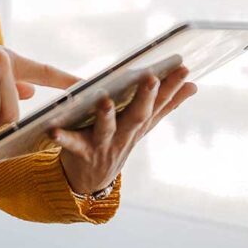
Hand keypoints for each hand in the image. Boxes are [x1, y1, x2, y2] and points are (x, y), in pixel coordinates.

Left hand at [48, 65, 196, 194]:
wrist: (91, 180)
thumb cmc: (117, 143)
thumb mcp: (142, 126)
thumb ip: (165, 106)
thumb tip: (193, 86)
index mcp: (138, 125)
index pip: (159, 103)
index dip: (172, 87)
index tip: (183, 68)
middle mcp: (124, 135)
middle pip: (137, 115)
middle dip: (146, 97)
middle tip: (151, 77)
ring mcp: (103, 145)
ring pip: (106, 129)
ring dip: (106, 115)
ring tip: (105, 100)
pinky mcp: (81, 153)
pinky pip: (71, 144)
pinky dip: (62, 137)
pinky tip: (53, 129)